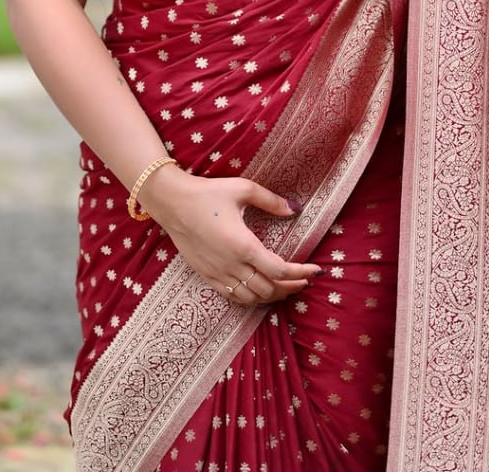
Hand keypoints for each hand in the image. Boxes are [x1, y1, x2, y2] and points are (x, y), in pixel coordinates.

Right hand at [139, 165, 319, 305]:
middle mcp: (232, 265)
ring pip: (252, 298)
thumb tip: (295, 209)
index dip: (301, 273)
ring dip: (272, 295)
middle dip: (291, 286)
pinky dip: (252, 298)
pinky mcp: (207, 277)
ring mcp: (219, 274)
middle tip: (304, 279)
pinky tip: (260, 289)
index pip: (280, 270)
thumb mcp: (242, 189)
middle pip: (269, 289)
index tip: (316, 270)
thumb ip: (271, 200)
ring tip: (286, 286)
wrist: (173, 204)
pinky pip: (234, 297)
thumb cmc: (208, 193)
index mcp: (244, 245)